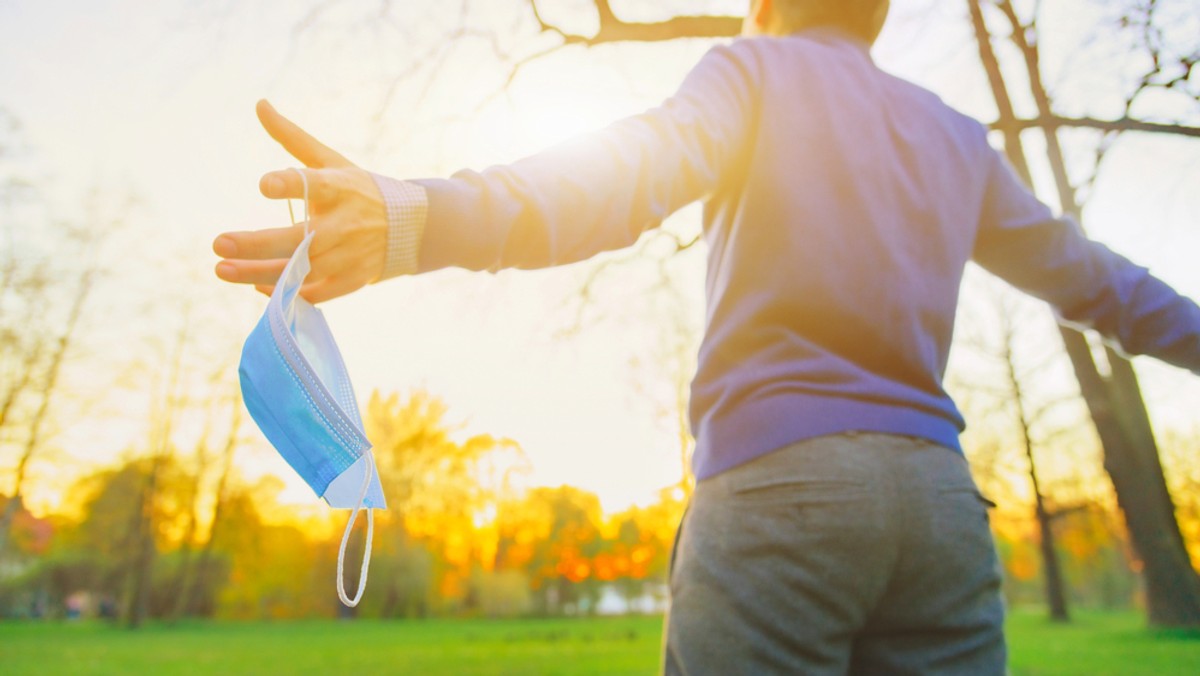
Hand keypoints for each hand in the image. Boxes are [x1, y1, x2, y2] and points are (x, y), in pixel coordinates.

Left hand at [214, 100, 386, 303]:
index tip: (263, 185)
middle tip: (218, 243)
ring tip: (222, 269)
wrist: (410, 227)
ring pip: (302, 271)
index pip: (314, 185)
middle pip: (299, 239)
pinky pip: (316, 293)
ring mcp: (350, 256)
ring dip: (259, 273)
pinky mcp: (352, 280)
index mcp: (340, 188)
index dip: (290, 185)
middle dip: (257, 244)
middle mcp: (345, 224)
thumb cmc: (358, 188)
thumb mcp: (330, 160)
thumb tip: (259, 104)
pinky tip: (256, 287)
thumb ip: (292, 136)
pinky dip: (287, 293)